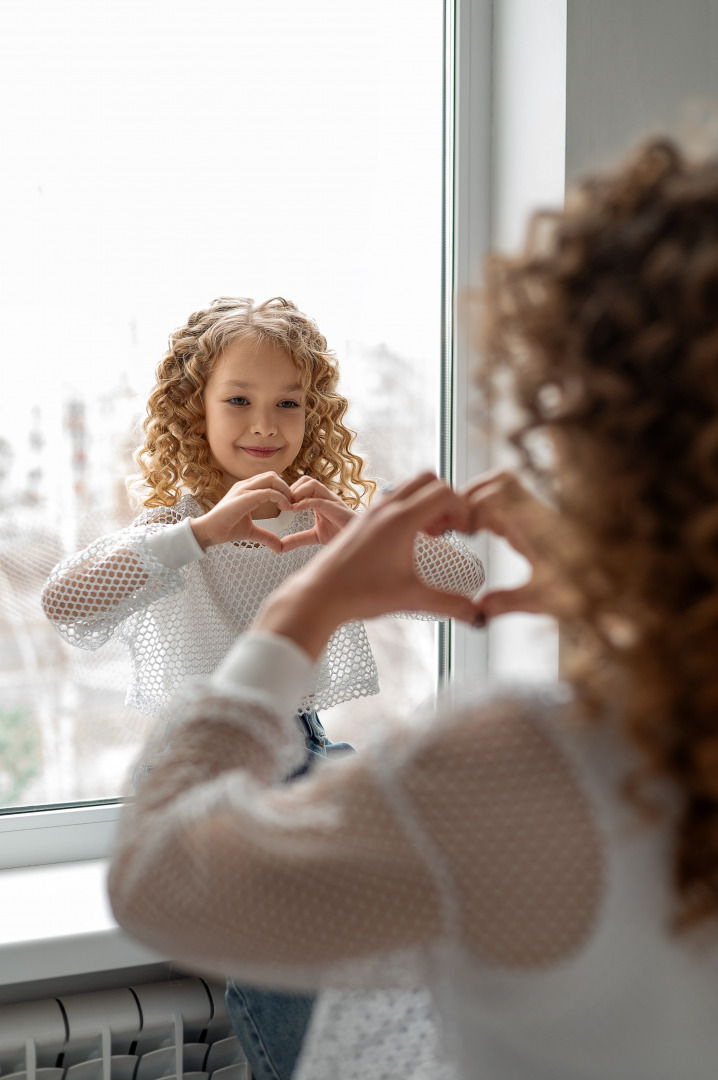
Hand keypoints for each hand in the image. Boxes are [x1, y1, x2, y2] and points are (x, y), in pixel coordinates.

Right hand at [190, 474, 292, 553]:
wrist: (208, 532)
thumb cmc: (226, 529)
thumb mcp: (251, 532)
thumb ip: (266, 536)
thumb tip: (279, 547)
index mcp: (247, 489)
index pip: (270, 479)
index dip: (282, 489)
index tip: (290, 505)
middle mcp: (245, 485)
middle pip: (273, 475)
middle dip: (287, 487)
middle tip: (293, 504)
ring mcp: (244, 489)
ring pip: (272, 478)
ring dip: (286, 491)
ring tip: (290, 506)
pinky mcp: (244, 497)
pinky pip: (268, 492)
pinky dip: (281, 498)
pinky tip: (286, 509)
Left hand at [254, 473, 478, 658]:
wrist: (320, 595)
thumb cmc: (360, 594)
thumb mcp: (412, 598)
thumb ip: (450, 605)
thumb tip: (478, 617)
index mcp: (402, 519)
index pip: (444, 492)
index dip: (463, 509)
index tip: (464, 532)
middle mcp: (386, 508)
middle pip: (428, 479)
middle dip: (446, 499)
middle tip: (449, 529)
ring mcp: (371, 511)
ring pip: (408, 487)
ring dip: (426, 502)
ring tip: (429, 536)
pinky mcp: (361, 520)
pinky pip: (392, 500)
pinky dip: (408, 509)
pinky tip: (407, 542)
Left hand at [279, 477, 357, 551]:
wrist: (360, 543)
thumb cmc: (341, 534)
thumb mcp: (315, 536)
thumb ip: (298, 539)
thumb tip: (280, 546)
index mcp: (321, 499)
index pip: (303, 484)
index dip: (289, 491)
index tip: (280, 506)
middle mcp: (327, 496)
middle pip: (306, 479)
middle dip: (292, 489)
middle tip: (283, 505)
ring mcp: (333, 501)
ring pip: (312, 484)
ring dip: (297, 493)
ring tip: (289, 507)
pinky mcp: (337, 509)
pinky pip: (319, 500)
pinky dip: (305, 503)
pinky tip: (295, 510)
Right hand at [462, 471, 577, 621]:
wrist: (613, 584)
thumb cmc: (583, 589)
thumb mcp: (542, 601)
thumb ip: (506, 602)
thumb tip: (478, 610)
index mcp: (535, 527)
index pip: (495, 498)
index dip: (470, 510)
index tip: (460, 532)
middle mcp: (536, 513)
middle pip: (497, 482)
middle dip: (469, 499)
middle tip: (454, 525)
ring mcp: (538, 511)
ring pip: (504, 483)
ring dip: (479, 496)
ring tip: (465, 522)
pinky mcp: (538, 516)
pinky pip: (511, 496)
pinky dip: (491, 504)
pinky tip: (483, 527)